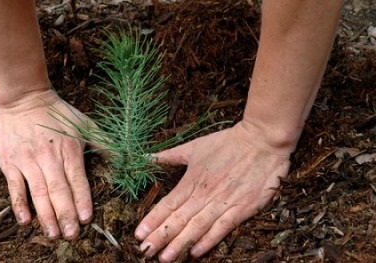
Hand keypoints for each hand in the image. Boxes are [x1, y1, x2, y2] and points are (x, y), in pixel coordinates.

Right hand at [0, 89, 92, 239]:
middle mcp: (49, 157)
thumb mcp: (85, 124)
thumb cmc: (58, 112)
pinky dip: (19, 204)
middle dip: (66, 215)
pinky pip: (14, 187)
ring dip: (46, 215)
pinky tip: (26, 220)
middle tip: (72, 235)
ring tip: (53, 234)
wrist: (23, 98)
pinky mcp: (10, 162)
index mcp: (69, 149)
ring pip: (38, 193)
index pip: (77, 180)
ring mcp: (28, 161)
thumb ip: (105, 143)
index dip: (82, 200)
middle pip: (59, 190)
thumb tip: (128, 157)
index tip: (87, 219)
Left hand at [134, 121, 290, 261]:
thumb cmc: (227, 143)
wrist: (262, 141)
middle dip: (161, 237)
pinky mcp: (242, 208)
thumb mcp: (195, 146)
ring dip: (180, 243)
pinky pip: (222, 228)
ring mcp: (223, 202)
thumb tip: (148, 157)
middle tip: (145, 251)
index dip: (152, 220)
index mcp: (192, 180)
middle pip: (178, 219)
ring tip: (165, 257)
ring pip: (197, 227)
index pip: (168, 204)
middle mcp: (204, 194)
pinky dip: (209, 240)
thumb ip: (170, 155)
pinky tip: (196, 252)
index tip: (138, 234)